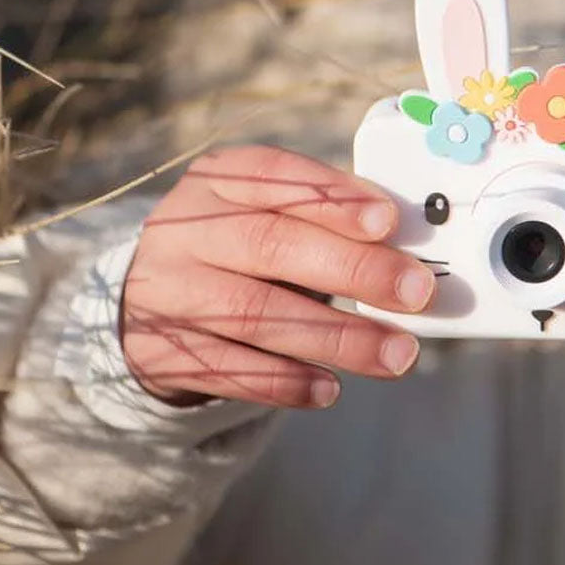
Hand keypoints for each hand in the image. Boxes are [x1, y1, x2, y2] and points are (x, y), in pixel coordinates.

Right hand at [122, 145, 434, 408]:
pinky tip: (330, 388)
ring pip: (257, 314)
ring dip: (336, 337)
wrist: (148, 298)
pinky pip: (229, 369)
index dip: (333, 198)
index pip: (276, 176)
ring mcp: (167, 291)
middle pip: (272, 244)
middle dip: (353, 269)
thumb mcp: (265, 207)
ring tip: (395, 355)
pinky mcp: (161, 352)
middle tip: (416, 292)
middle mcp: (185, 229)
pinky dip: (284, 381)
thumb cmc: (239, 242)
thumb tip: (408, 238)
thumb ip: (324, 215)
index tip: (389, 221)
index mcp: (219, 178)